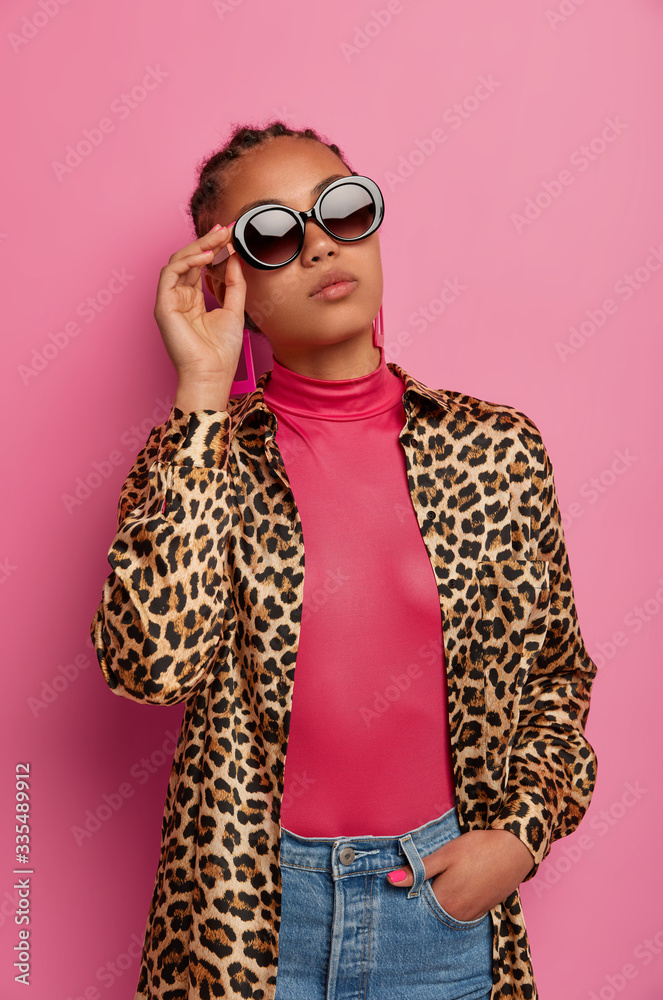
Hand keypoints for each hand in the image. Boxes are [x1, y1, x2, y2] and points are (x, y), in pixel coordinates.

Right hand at [153, 223, 246, 384]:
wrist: (212, 374)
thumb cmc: (221, 352)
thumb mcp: (234, 310)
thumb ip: (234, 284)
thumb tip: (234, 258)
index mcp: (192, 300)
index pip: (200, 266)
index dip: (214, 249)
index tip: (231, 235)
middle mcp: (178, 298)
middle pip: (189, 260)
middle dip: (208, 242)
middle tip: (226, 228)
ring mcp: (169, 301)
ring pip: (178, 262)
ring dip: (199, 246)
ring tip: (219, 237)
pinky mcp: (163, 306)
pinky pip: (170, 273)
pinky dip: (187, 261)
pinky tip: (206, 255)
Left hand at [386, 829, 534, 922]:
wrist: (515, 850)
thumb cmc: (478, 849)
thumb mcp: (445, 854)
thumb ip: (419, 870)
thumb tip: (390, 880)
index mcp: (444, 901)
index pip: (415, 906)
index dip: (406, 894)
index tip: (396, 885)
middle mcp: (457, 915)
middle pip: (430, 913)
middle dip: (419, 901)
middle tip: (413, 882)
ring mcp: (472, 915)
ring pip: (445, 914)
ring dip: (436, 904)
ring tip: (432, 885)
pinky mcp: (483, 911)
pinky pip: (460, 913)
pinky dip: (451, 905)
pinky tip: (452, 889)